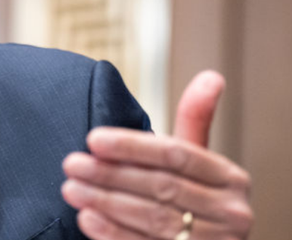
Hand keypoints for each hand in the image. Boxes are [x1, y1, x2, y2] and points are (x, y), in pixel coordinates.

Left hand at [61, 71, 252, 238]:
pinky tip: (87, 219)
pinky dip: (114, 234)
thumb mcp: (199, 161)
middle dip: (111, 174)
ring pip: (153, 219)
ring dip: (106, 203)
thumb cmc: (195, 198)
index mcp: (229, 178)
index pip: (177, 154)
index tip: (93, 138)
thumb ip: (196, 121)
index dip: (133, 146)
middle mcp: (230, 212)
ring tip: (71, 189)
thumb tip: (211, 76)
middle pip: (162, 186)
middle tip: (71, 163)